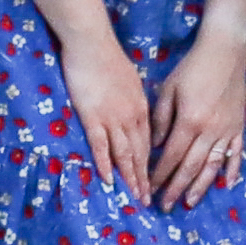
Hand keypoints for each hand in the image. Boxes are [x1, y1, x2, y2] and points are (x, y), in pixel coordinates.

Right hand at [64, 31, 157, 198]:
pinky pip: (101, 146)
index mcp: (142, 108)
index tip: (153, 182)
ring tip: (134, 198)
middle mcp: (131, 116)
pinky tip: (109, 181)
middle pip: (140, 153)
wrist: (92, 43)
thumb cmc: (108, 58)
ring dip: (130, 178)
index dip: (151, 165)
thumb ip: (134, 101)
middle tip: (147, 201)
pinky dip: (105, 165)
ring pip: (125, 154)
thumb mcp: (130, 81)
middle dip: (144, 179)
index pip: (148, 143)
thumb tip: (136, 113)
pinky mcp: (93, 117)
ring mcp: (112, 118)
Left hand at [150, 32, 245, 208]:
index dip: (159, 174)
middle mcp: (209, 131)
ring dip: (201, 186)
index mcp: (189, 121)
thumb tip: (154, 145)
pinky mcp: (239, 127)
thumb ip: (161, 119)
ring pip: (213, 166)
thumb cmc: (192, 68)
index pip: (171, 156)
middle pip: (190, 167)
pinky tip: (227, 185)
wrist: (225, 52)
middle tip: (165, 206)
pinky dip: (232, 170)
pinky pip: (236, 153)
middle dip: (176, 188)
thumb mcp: (168, 89)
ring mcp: (227, 131)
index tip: (149, 188)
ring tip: (190, 202)